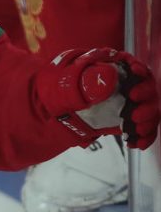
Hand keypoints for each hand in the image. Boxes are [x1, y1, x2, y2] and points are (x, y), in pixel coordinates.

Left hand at [36, 48, 158, 148]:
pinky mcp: (130, 121)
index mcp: (116, 71)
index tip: (136, 72)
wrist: (60, 109)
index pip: (135, 67)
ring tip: (136, 130)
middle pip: (148, 91)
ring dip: (147, 122)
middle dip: (146, 103)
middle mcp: (128, 86)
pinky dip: (145, 137)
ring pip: (150, 112)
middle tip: (134, 114)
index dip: (139, 70)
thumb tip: (107, 78)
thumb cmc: (65, 88)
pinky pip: (145, 129)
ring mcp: (131, 104)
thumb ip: (89, 77)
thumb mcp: (71, 79)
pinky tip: (136, 144)